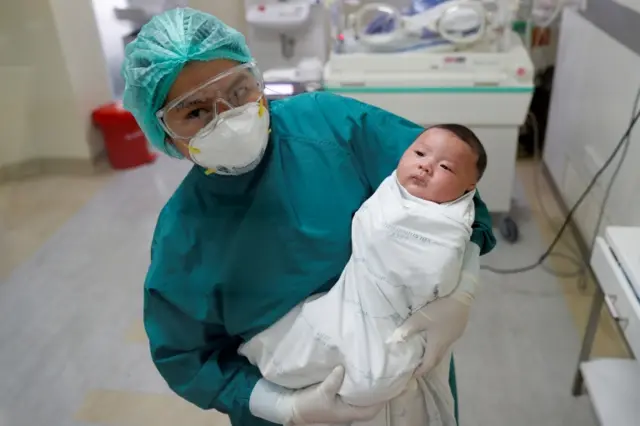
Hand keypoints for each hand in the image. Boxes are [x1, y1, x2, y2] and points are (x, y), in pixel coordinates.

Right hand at [249, 365, 383, 424]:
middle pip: (373, 400)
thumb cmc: (310, 405)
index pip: (375, 406)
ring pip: (364, 396)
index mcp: (351, 412)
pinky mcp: (340, 398)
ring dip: (371, 384)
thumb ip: (333, 381)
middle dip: (381, 388)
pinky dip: (360, 383)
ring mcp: (346, 404)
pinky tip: (361, 371)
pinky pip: (355, 391)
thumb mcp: (321, 392)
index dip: (386, 395)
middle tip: (389, 371)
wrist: (295, 409)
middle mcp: (352, 409)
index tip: (395, 382)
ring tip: (378, 368)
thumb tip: (343, 366)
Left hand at [388, 241, 479, 376]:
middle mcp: (446, 344)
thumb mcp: (419, 318)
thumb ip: (407, 330)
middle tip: (415, 367)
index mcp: (437, 345)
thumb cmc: (439, 309)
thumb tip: (393, 341)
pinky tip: (432, 339)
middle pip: (435, 360)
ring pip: (441, 351)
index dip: (420, 371)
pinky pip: (445, 343)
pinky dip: (437, 346)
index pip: (428, 364)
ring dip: (432, 355)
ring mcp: (454, 337)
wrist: (461, 297)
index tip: (411, 375)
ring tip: (422, 354)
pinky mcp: (457, 329)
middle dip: (426, 365)